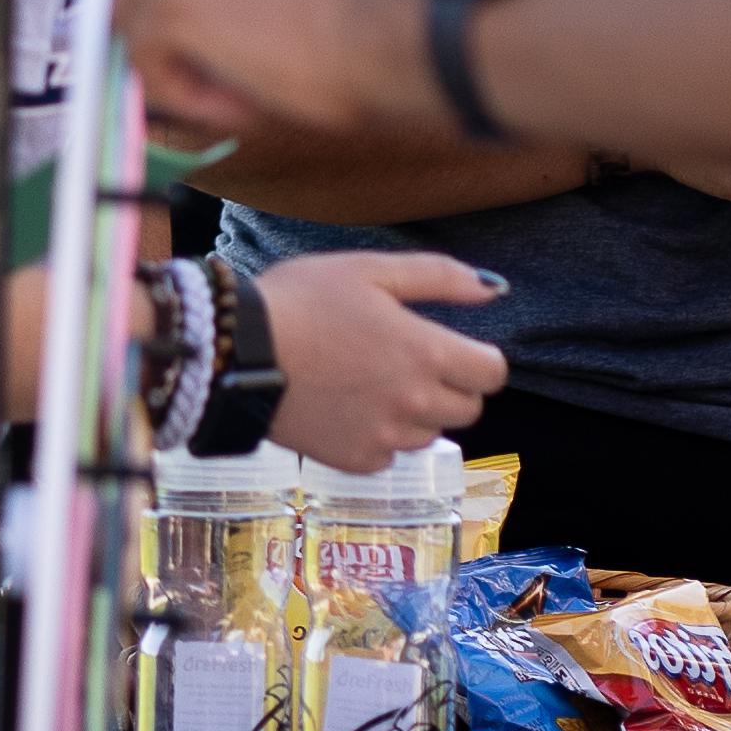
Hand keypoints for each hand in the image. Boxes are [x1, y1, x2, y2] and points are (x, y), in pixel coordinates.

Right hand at [252, 249, 510, 467]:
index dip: (479, 358)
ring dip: (415, 413)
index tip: (453, 348)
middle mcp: (415, 402)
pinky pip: (389, 455)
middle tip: (408, 362)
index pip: (492, 373)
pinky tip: (348, 408)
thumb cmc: (301, 300)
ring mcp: (385, 437)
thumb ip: (440, 277)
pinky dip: (379, 436)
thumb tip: (494, 290)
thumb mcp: (370, 269)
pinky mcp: (355, 461)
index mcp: (426, 352)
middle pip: (468, 408)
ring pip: (429, 434)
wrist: (236, 353)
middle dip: (450, 386)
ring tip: (372, 383)